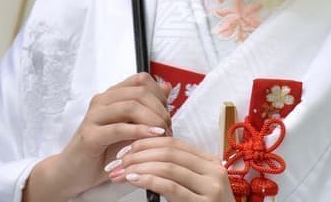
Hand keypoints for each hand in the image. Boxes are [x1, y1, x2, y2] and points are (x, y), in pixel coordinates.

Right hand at [24, 72, 171, 200]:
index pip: (141, 80)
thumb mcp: (130, 127)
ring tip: (162, 133)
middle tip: (168, 127)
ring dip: (153, 120)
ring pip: (131, 106)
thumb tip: (167, 88)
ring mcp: (94, 116)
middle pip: (140, 92)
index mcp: (112, 95)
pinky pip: (118, 128)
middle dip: (160, 109)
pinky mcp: (90, 135)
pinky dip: (139, 131)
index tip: (167, 113)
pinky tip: (152, 136)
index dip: (159, 94)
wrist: (72, 173)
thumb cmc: (102, 150)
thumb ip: (147, 107)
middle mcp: (102, 101)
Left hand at [108, 136, 235, 201]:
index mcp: (210, 161)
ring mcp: (211, 187)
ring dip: (138, 167)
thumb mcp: (195, 186)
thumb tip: (145, 159)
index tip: (124, 151)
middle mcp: (213, 170)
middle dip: (138, 154)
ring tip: (120, 173)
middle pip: (169, 152)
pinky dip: (149, 180)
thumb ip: (179, 172)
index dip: (146, 143)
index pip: (174, 143)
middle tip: (117, 163)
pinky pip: (171, 187)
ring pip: (168, 166)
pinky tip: (134, 180)